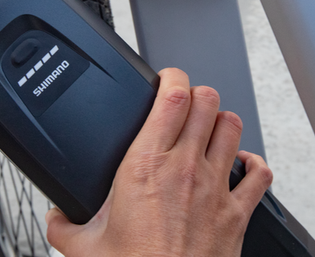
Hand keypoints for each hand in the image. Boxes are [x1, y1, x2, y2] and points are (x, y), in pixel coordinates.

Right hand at [46, 68, 272, 256]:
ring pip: (233, 126)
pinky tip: (241, 166)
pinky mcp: (238, 213)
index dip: (172, 76)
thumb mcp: (81, 248)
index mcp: (145, 166)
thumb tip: (54, 215)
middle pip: (207, 100)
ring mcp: (216, 188)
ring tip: (210, 129)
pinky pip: (260, 173)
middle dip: (197, 95)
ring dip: (222, 121)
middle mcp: (185, 168)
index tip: (166, 78)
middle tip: (185, 104)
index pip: (171, 95)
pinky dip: (253, 164)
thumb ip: (63, 223)